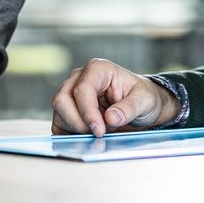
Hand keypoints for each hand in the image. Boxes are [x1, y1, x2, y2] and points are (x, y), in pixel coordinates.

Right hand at [51, 58, 180, 136]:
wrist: (140, 106)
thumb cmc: (142, 97)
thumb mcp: (144, 101)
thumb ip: (129, 108)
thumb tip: (110, 118)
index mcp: (98, 69)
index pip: (82, 90)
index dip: (88, 113)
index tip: (100, 131)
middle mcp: (79, 78)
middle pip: (62, 101)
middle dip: (79, 122)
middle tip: (101, 133)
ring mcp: (70, 93)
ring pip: (58, 114)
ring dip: (77, 129)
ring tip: (102, 131)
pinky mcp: (67, 110)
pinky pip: (59, 125)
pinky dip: (71, 134)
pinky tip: (90, 135)